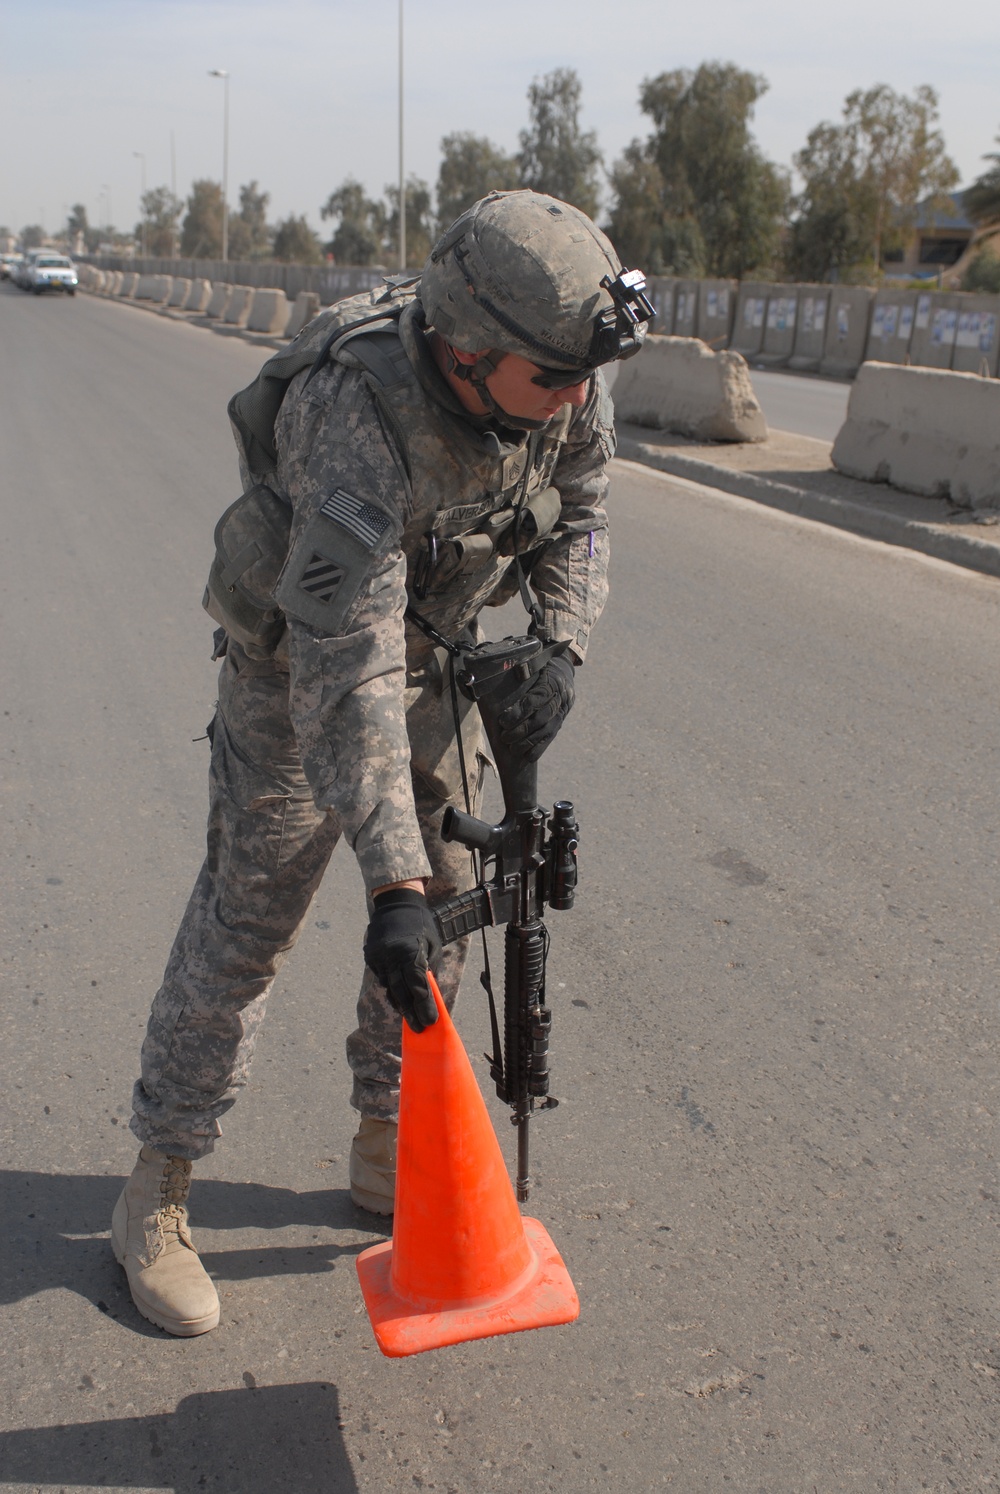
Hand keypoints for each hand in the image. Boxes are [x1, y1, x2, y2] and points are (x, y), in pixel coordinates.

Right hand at [363, 888, 441, 1031]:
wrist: (396, 902)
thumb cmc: (421, 924)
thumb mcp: (432, 945)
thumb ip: (428, 969)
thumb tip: (428, 993)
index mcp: (411, 953)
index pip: (418, 987)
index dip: (424, 1006)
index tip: (430, 1021)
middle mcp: (392, 957)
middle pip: (401, 993)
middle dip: (411, 1012)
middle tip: (419, 1028)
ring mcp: (379, 957)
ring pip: (390, 987)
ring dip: (400, 1003)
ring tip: (410, 1016)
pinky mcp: (370, 956)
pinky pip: (382, 977)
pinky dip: (391, 987)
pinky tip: (399, 996)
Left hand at [496, 650, 575, 763]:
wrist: (563, 672)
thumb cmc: (540, 667)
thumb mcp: (533, 662)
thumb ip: (519, 670)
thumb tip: (491, 675)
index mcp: (553, 681)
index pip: (536, 699)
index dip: (519, 712)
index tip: (503, 721)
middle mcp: (561, 697)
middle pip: (542, 718)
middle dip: (522, 730)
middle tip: (505, 737)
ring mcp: (563, 711)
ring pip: (547, 730)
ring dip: (529, 742)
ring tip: (512, 749)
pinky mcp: (561, 722)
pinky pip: (551, 737)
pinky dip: (540, 748)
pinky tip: (528, 757)